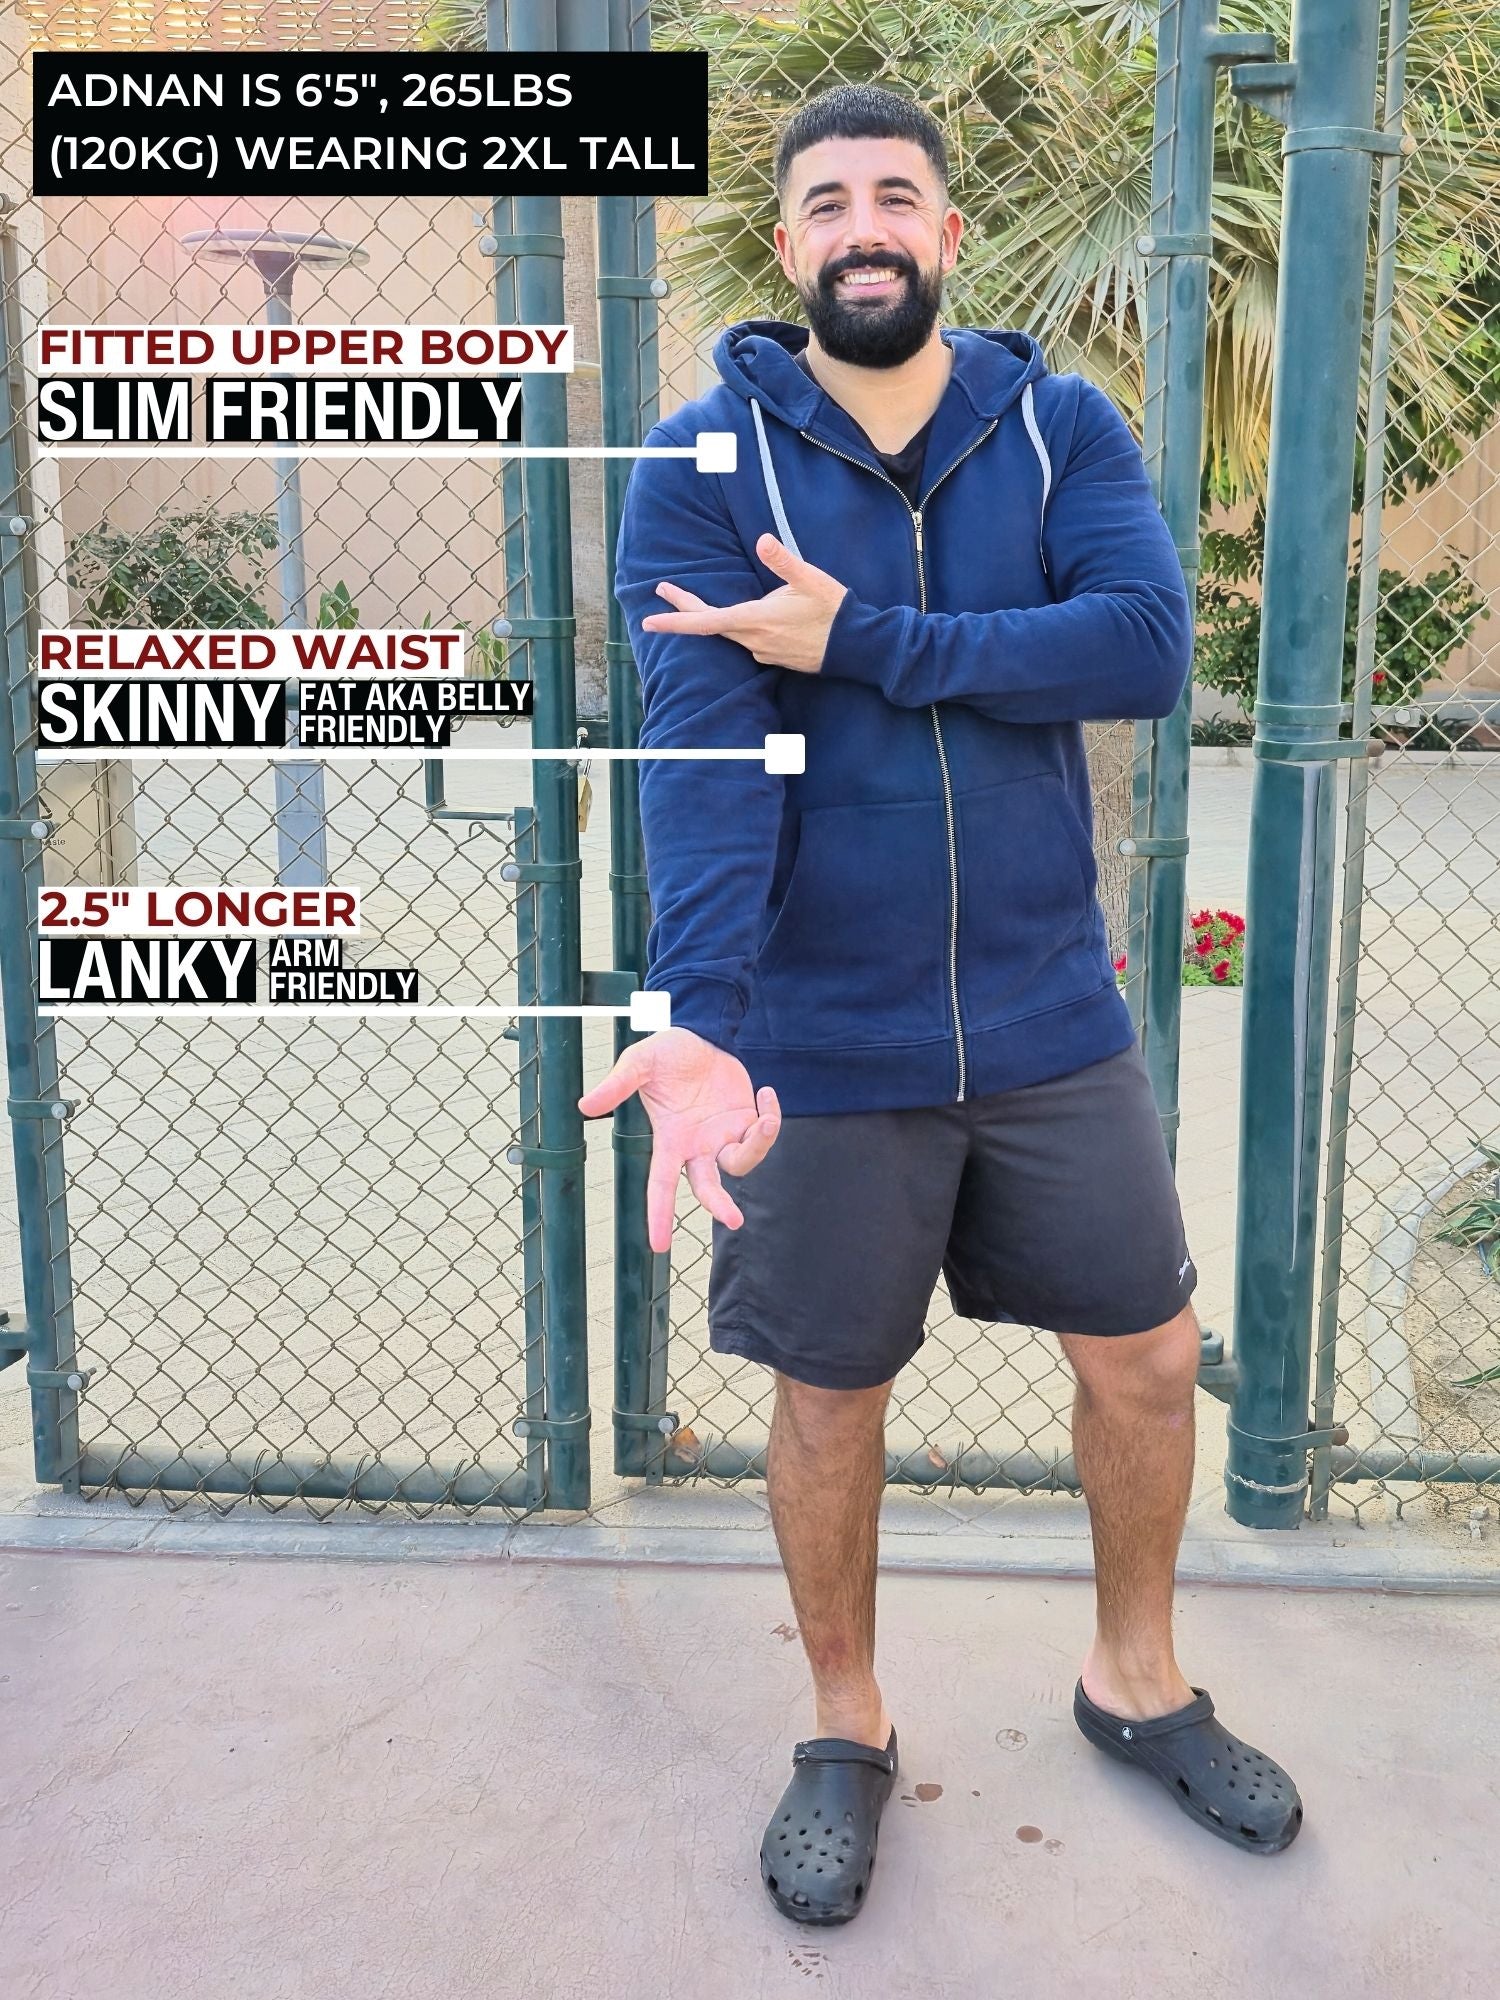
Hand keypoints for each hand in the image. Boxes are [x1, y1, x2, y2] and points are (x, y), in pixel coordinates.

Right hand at [577, 1026, 781, 1252]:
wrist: (700, 1034)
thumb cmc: (666, 1053)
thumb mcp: (638, 1064)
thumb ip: (617, 1086)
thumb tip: (584, 1105)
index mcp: (670, 1141)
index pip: (662, 1184)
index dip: (659, 1214)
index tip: (658, 1246)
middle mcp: (697, 1146)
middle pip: (707, 1188)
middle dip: (719, 1204)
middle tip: (733, 1219)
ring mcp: (723, 1137)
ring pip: (741, 1164)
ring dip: (758, 1147)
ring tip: (764, 1119)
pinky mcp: (746, 1121)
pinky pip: (764, 1134)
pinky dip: (772, 1118)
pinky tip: (767, 1094)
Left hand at [640, 532, 846, 672]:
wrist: (859, 646)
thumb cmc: (834, 611)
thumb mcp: (810, 579)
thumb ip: (783, 560)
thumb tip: (762, 539)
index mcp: (756, 620)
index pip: (706, 621)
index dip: (676, 620)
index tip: (650, 621)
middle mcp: (754, 640)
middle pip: (710, 625)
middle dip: (684, 609)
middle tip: (662, 592)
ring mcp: (764, 652)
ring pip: (729, 632)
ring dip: (711, 618)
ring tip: (696, 602)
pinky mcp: (775, 657)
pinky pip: (748, 640)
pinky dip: (736, 627)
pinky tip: (745, 617)